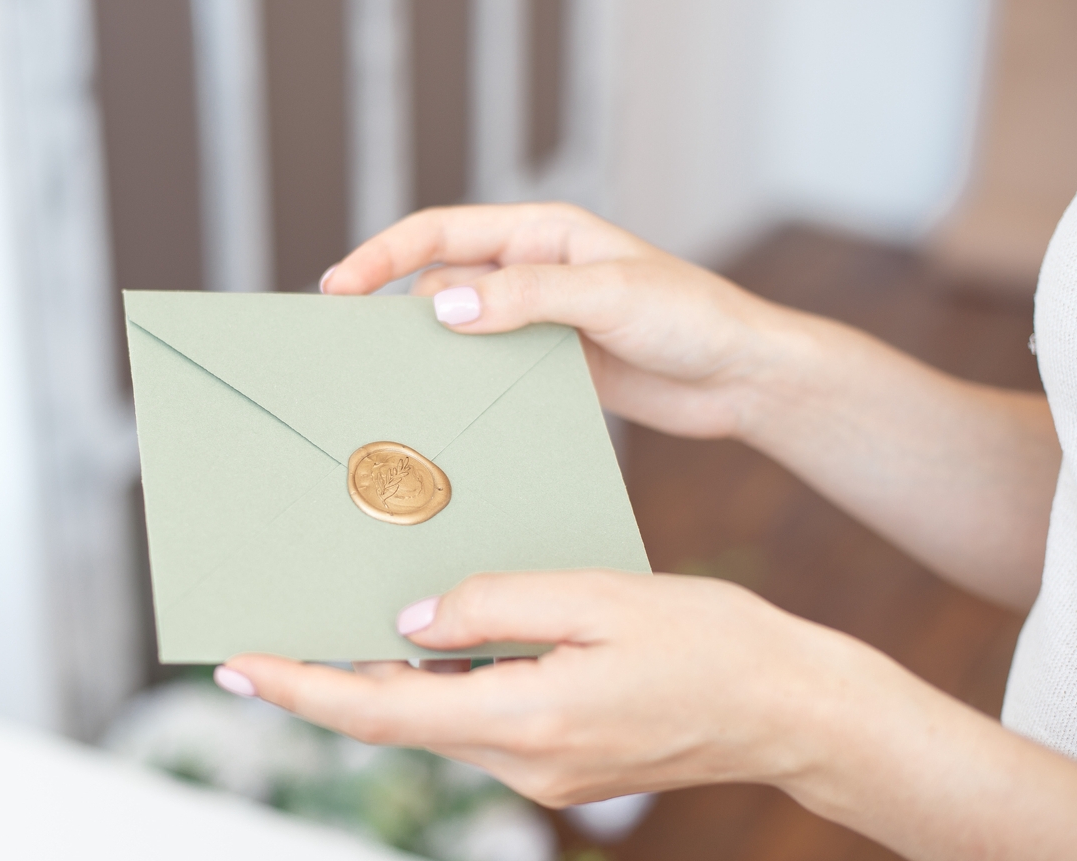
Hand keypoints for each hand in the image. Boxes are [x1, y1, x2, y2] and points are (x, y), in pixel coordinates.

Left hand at [218, 570, 838, 806]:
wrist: (789, 710)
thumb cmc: (708, 642)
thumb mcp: (598, 596)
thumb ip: (494, 604)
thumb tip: (409, 621)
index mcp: (528, 720)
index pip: (381, 709)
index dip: (302, 688)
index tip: (237, 666)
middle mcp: (525, 763)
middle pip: (397, 720)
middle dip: (330, 680)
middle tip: (270, 633)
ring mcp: (543, 774)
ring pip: (436, 721)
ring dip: (386, 680)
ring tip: (345, 622)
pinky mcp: (561, 764)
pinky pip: (478, 721)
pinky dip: (442, 686)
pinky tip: (437, 642)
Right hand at [320, 203, 801, 440]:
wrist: (739, 376)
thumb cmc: (691, 317)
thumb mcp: (609, 296)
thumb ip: (527, 299)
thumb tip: (443, 307)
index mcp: (541, 234)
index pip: (441, 234)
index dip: (382, 256)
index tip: (338, 288)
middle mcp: (531, 273)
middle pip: (439, 285)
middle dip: (394, 313)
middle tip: (352, 354)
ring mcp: (538, 322)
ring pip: (459, 333)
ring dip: (430, 356)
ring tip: (392, 389)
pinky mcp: (550, 366)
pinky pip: (490, 371)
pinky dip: (464, 386)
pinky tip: (447, 411)